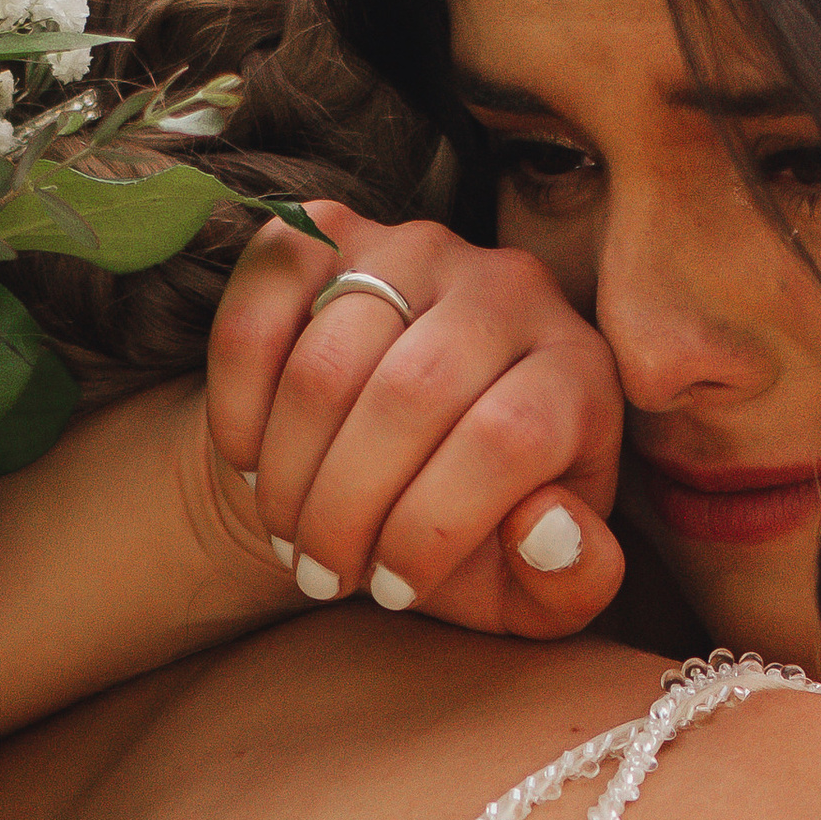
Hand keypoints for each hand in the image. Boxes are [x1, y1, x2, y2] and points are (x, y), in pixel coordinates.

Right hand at [205, 204, 623, 635]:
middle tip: (321, 574)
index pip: (507, 438)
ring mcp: (418, 247)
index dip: (434, 528)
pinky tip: (249, 460)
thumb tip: (543, 528)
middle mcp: (511, 287)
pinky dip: (241, 400)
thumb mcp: (534, 586)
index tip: (393, 589)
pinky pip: (263, 308)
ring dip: (290, 472)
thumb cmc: (466, 534)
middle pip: (410, 397)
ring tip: (288, 532)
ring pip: (329, 363)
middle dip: (347, 512)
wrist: (379, 461)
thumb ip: (570, 581)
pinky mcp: (331, 230)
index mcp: (580, 371)